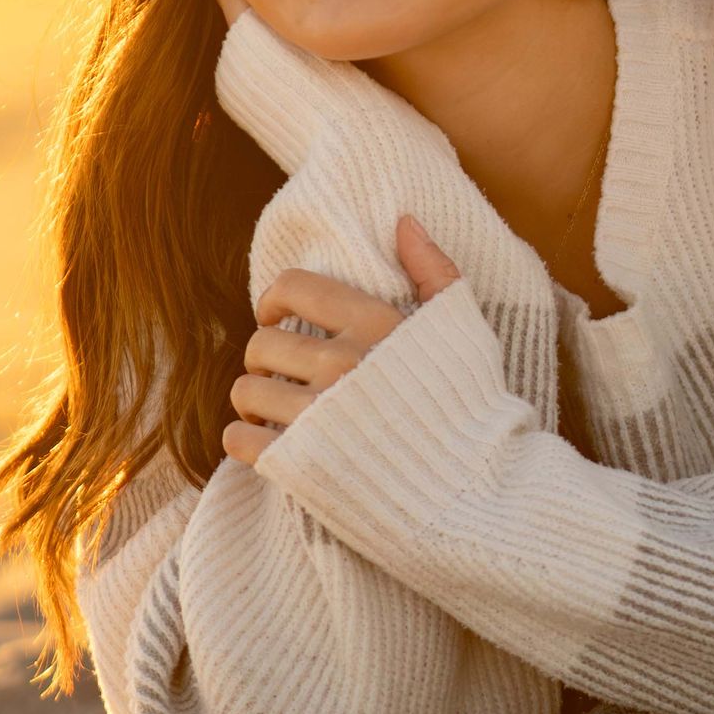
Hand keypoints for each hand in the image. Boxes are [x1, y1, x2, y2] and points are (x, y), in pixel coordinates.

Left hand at [223, 217, 461, 465]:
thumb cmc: (472, 406)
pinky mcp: (301, 465)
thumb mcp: (463, 327)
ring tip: (274, 410)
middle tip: (280, 374)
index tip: (274, 317)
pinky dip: (243, 440)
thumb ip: (434, 270)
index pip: (291, 287)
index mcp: (374, 325)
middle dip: (264, 358)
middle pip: (261, 344)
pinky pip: (239, 441)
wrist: (474, 491)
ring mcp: (319, 416)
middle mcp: (342, 364)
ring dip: (253, 401)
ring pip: (245, 392)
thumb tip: (403, 222)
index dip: (272, 299)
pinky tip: (265, 442)